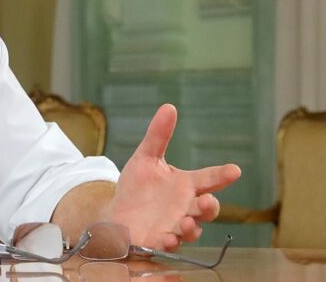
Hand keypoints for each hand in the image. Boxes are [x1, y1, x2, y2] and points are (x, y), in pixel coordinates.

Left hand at [106, 104, 240, 251]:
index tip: (234, 170)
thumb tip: (169, 106)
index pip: (209, 179)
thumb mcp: (146, 157)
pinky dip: (171, 243)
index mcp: (185, 185)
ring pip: (192, 230)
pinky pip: (170, 244)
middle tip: (207, 201)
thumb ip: (158, 135)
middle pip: (207, 209)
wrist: (118, 212)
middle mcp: (186, 207)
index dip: (222, 175)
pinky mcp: (161, 241)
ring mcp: (175, 226)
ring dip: (192, 228)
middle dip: (210, 207)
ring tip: (186, 223)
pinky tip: (167, 238)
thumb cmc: (137, 187)